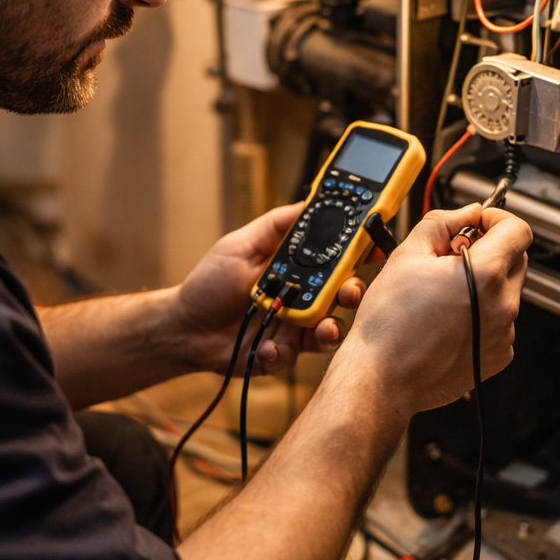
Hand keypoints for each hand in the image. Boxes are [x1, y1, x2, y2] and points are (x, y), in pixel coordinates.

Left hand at [171, 203, 368, 375]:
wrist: (185, 327)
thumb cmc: (210, 283)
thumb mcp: (240, 245)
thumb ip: (276, 226)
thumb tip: (310, 202)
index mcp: (298, 269)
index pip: (338, 259)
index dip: (360, 252)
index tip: (374, 247)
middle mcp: (303, 297)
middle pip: (343, 294)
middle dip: (353, 291)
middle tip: (350, 290)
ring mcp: (295, 327)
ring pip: (330, 329)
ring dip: (331, 329)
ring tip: (323, 329)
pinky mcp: (282, 354)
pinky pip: (294, 357)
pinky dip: (281, 353)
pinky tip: (265, 347)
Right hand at [330, 203, 529, 420]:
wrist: (382, 377)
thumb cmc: (389, 325)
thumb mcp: (407, 255)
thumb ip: (442, 222)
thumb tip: (465, 213)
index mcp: (485, 274)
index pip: (518, 229)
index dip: (496, 219)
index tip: (477, 225)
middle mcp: (503, 306)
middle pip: (516, 259)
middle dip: (490, 251)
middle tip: (454, 258)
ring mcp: (503, 334)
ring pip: (506, 293)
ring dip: (483, 285)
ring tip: (444, 296)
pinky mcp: (497, 356)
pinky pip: (499, 323)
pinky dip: (481, 316)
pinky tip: (448, 321)